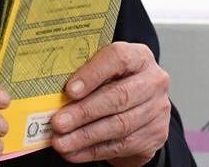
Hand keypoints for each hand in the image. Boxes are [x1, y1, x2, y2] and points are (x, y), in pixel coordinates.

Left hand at [49, 42, 170, 166]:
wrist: (143, 107)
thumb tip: (51, 91)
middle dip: (84, 112)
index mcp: (139, 57)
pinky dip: (93, 150)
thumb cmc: (117, 83)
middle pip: (119, 96)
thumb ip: (86, 75)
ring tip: (61, 142)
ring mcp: (157, 109)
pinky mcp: (155, 134)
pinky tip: (73, 152)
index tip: (69, 90)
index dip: (93, 74)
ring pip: (119, 125)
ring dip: (85, 136)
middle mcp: (154, 81)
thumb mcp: (105, 71)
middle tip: (58, 123)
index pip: (119, 58)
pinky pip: (120, 145)